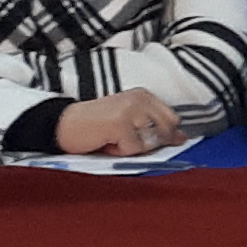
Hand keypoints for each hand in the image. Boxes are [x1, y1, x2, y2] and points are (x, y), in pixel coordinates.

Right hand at [54, 87, 177, 157]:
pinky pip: (133, 149)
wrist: (64, 125)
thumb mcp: (130, 122)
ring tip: (114, 138)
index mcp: (144, 95)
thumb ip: (155, 128)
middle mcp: (139, 98)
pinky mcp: (120, 124)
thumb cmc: (97, 126)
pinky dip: (119, 151)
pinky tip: (105, 141)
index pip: (173, 118)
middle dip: (149, 142)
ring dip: (132, 147)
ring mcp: (130, 110)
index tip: (142, 137)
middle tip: (124, 138)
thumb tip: (182, 138)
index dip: (164, 135)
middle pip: (166, 131)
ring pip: (150, 142)